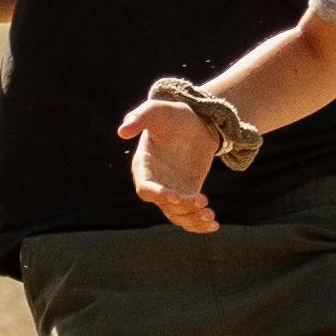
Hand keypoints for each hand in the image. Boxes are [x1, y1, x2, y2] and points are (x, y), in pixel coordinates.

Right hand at [119, 97, 221, 234]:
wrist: (196, 120)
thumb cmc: (172, 114)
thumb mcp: (156, 110)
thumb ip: (138, 117)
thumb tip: (121, 132)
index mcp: (144, 166)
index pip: (145, 187)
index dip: (158, 194)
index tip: (175, 196)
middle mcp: (155, 182)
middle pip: (164, 206)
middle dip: (182, 208)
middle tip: (202, 201)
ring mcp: (171, 190)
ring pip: (177, 215)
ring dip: (192, 219)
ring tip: (210, 215)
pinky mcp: (187, 195)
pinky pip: (189, 216)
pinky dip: (200, 224)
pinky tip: (214, 225)